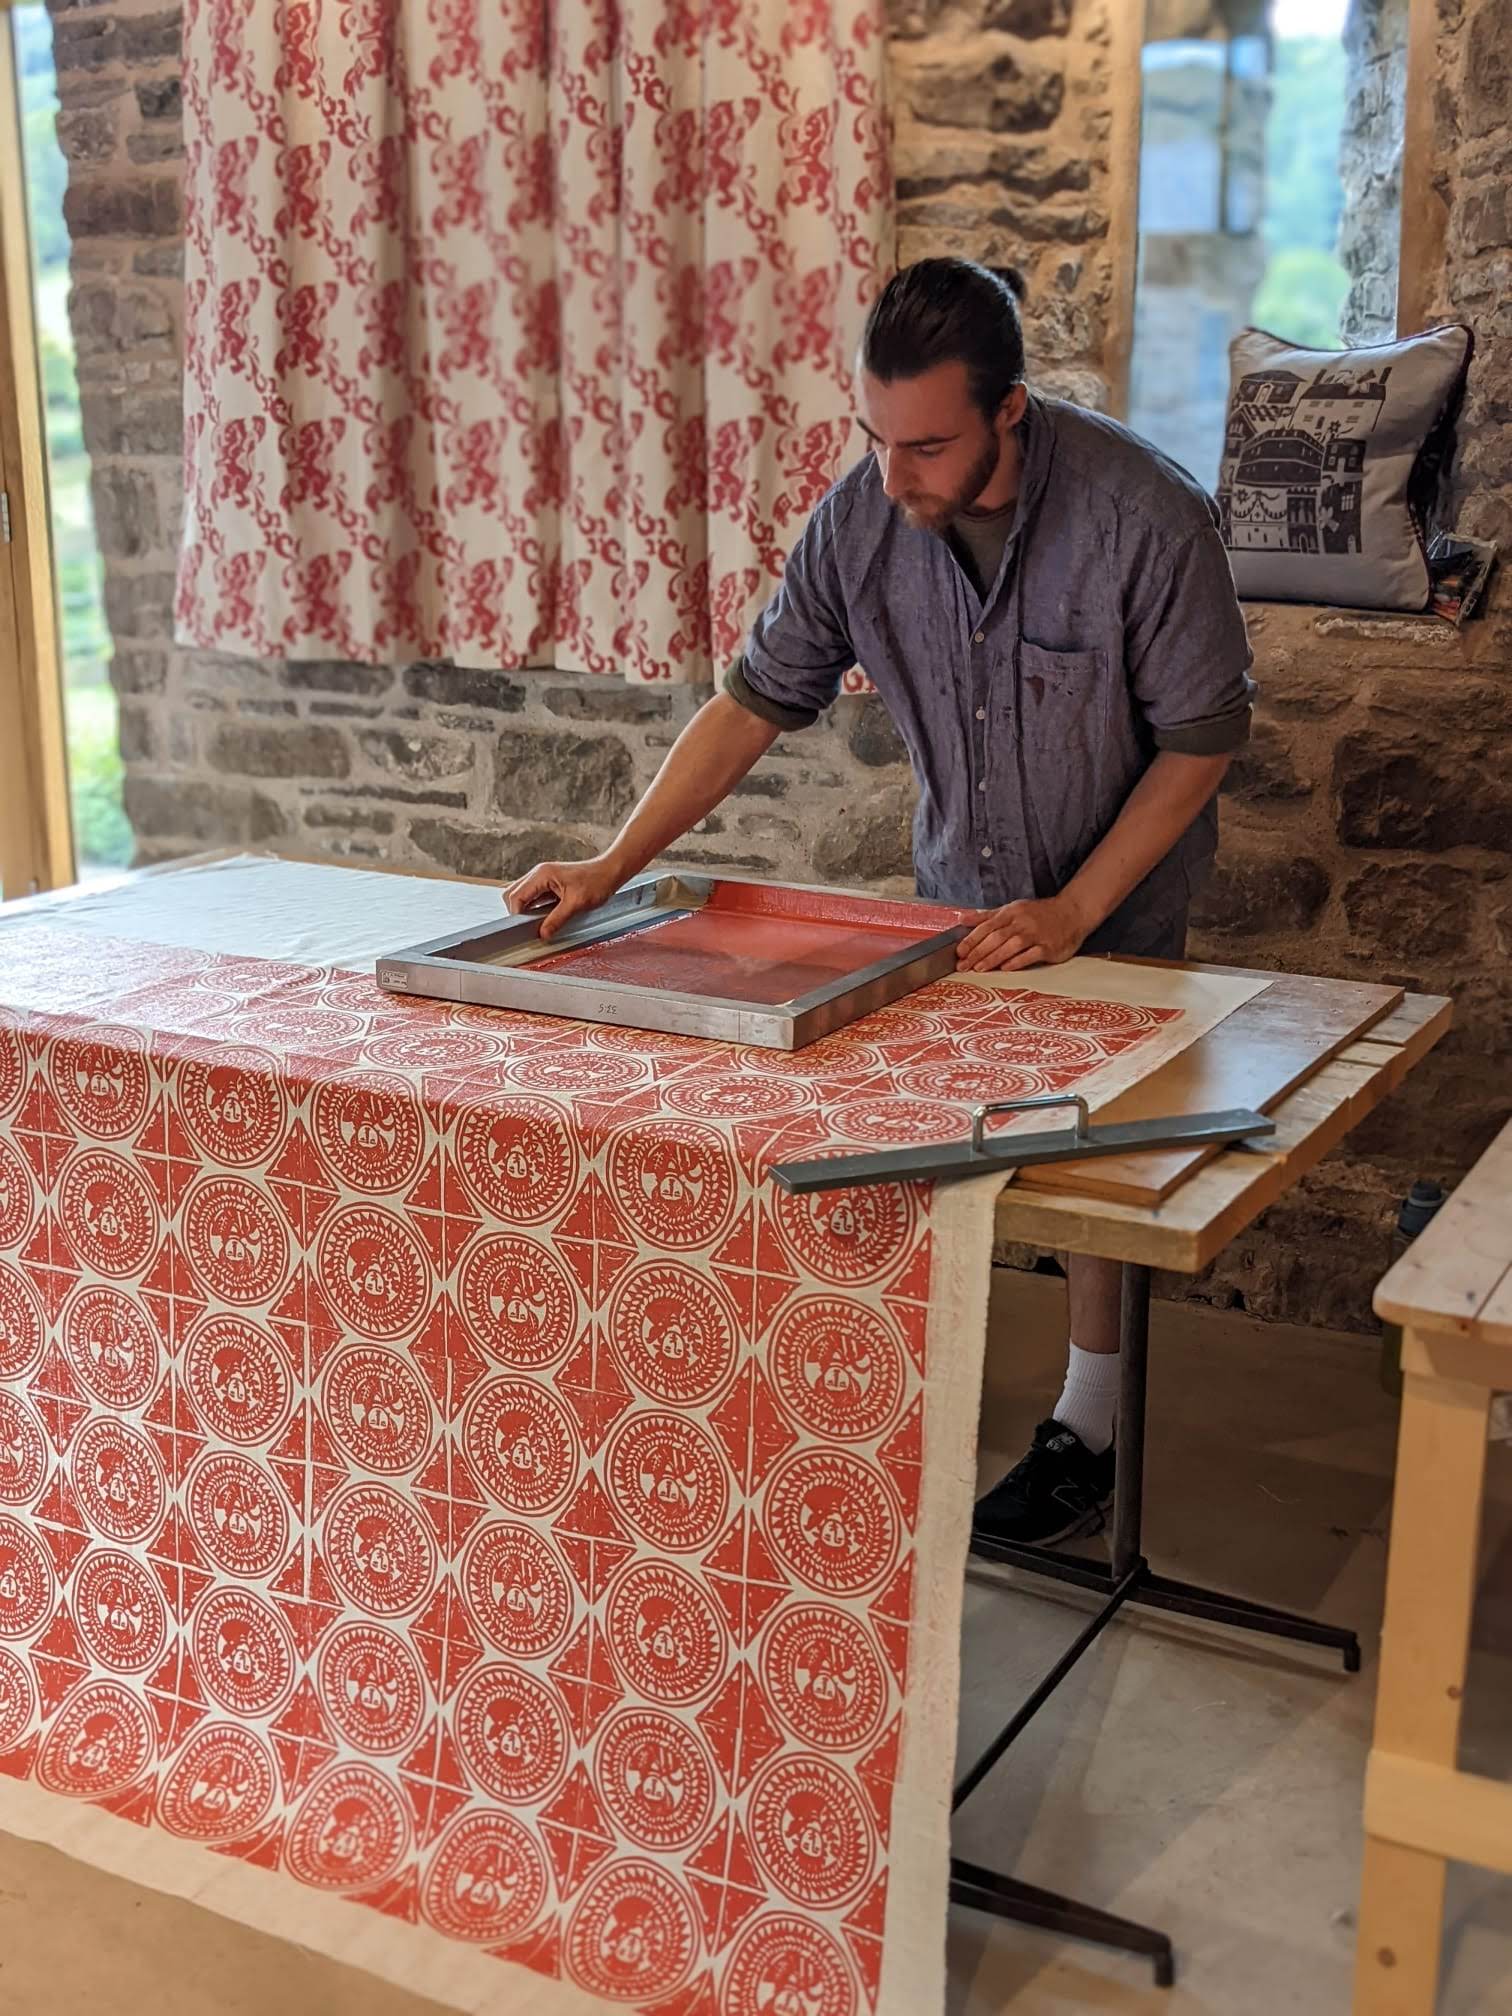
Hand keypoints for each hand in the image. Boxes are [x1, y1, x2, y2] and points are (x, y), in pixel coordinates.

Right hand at [503, 855, 624, 940]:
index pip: (516, 896)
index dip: (517, 914)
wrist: (609, 872)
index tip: (524, 928)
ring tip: (536, 922)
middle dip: (517, 911)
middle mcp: (538, 873)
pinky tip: (543, 915)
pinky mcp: (548, 882)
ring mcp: (542, 877)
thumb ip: (557, 919)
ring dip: (525, 909)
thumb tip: (542, 934)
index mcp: (542, 875)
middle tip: (529, 926)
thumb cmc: (596, 882)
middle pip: (513, 894)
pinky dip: (533, 906)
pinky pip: (532, 895)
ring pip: (521, 894)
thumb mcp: (576, 904)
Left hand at [956, 892, 1089, 972]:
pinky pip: (1030, 955)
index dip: (971, 940)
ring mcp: (1036, 934)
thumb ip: (987, 916)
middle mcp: (1022, 922)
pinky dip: (1016, 962)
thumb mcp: (1012, 909)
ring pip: (1010, 946)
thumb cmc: (1039, 913)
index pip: (987, 926)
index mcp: (1011, 912)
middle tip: (964, 965)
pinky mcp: (1049, 947)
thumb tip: (962, 919)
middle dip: (977, 952)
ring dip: (993, 958)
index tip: (959, 952)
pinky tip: (1004, 968)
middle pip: (996, 937)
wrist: (1073, 912)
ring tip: (979, 968)